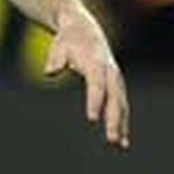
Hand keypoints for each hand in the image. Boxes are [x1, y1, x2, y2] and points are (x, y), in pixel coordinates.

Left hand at [44, 5, 129, 148]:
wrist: (84, 29)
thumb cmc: (68, 40)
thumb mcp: (59, 45)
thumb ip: (56, 58)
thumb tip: (50, 71)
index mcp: (95, 62)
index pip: (97, 84)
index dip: (95, 100)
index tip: (92, 118)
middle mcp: (109, 71)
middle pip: (114, 97)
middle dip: (114, 118)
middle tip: (112, 139)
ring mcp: (115, 78)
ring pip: (121, 103)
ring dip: (121, 124)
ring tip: (120, 144)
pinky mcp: (115, 85)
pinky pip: (120, 105)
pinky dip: (122, 122)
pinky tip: (123, 141)